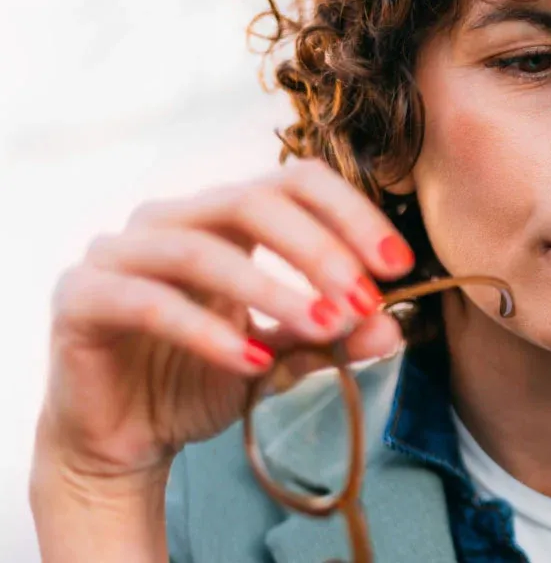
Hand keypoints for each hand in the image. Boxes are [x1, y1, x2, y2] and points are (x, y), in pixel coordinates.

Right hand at [35, 159, 411, 483]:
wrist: (124, 439)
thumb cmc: (200, 379)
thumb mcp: (280, 357)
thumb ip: (327, 336)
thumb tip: (392, 327)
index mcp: (223, 217)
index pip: (294, 183)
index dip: (351, 215)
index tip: (398, 266)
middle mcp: (172, 219)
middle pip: (254, 201)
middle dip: (320, 250)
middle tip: (364, 300)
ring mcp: (121, 253)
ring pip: (204, 249)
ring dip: (273, 290)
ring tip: (324, 327)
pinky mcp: (82, 298)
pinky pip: (149, 302)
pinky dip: (209, 333)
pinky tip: (254, 363)